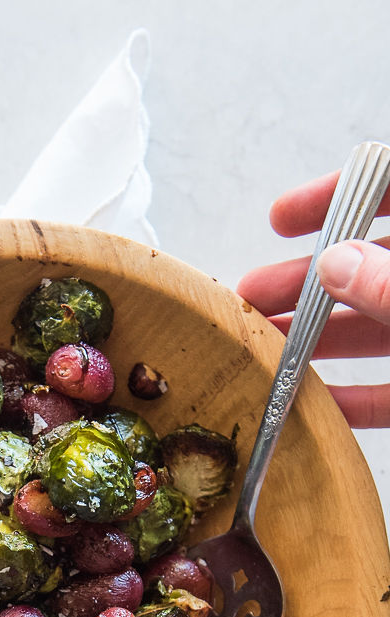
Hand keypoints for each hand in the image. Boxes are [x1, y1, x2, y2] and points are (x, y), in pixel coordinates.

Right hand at [237, 168, 389, 426]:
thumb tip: (334, 264)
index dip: (336, 196)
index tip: (279, 220)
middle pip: (369, 264)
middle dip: (307, 280)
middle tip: (251, 297)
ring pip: (376, 327)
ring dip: (320, 340)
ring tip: (264, 354)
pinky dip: (358, 399)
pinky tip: (317, 409)